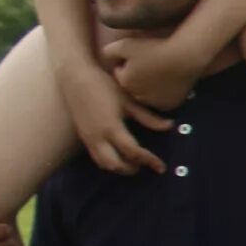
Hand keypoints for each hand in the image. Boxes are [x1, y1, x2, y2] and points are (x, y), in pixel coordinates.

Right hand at [51, 46, 166, 169]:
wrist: (75, 77)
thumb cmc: (104, 85)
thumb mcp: (128, 101)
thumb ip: (148, 117)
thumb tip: (170, 126)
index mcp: (112, 128)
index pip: (133, 152)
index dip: (149, 161)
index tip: (161, 167)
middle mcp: (98, 137)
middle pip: (115, 164)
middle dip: (132, 168)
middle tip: (146, 164)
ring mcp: (88, 138)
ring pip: (103, 164)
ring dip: (120, 167)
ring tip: (134, 161)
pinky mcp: (83, 136)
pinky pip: (96, 157)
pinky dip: (109, 161)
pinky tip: (120, 155)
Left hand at [101, 29, 203, 117]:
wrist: (185, 57)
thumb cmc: (154, 49)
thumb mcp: (124, 44)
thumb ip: (109, 52)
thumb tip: (106, 58)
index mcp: (124, 83)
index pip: (119, 74)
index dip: (126, 64)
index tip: (135, 56)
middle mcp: (137, 96)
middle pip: (132, 87)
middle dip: (136, 78)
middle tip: (148, 64)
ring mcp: (155, 102)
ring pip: (147, 95)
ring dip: (149, 87)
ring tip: (159, 72)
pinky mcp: (170, 105)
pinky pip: (162, 101)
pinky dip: (163, 94)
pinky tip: (168, 81)